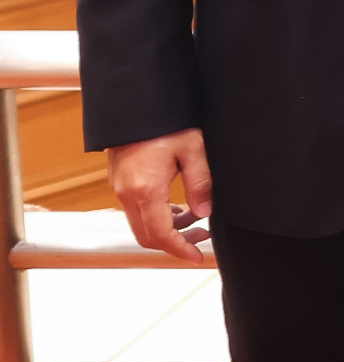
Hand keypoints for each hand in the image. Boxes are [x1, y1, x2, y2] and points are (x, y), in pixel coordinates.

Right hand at [106, 130, 213, 261]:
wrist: (135, 104)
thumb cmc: (166, 122)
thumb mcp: (193, 149)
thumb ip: (200, 183)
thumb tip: (206, 213)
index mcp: (146, 190)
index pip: (161, 235)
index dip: (180, 250)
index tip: (198, 257)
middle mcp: (128, 194)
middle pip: (147, 236)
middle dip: (175, 242)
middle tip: (203, 236)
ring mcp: (121, 188)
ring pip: (141, 224)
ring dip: (167, 228)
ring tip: (197, 217)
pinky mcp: (120, 182)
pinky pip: (136, 210)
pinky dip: (157, 215)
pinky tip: (179, 205)